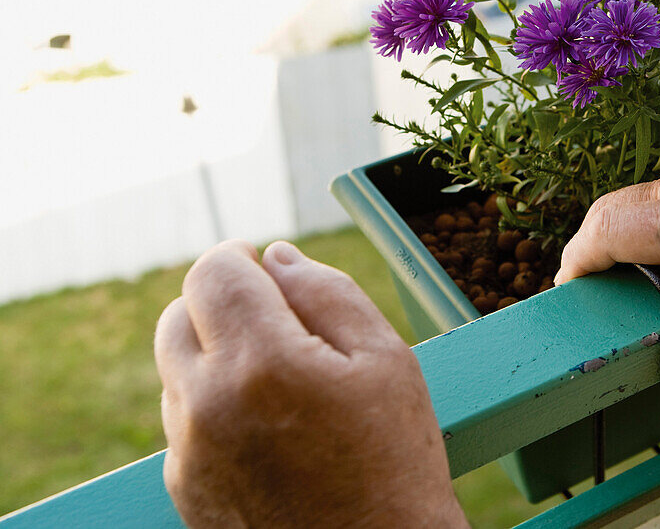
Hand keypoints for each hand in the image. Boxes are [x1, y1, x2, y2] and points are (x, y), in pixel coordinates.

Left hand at [154, 240, 466, 527]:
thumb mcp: (386, 359)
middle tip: (278, 322)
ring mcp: (189, 454)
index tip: (264, 267)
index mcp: (261, 363)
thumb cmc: (395, 462)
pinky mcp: (185, 489)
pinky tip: (271, 428)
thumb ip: (327, 292)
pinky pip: (182, 421)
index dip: (240, 258)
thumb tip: (277, 257)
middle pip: (179, 316)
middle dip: (222, 304)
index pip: (212, 273)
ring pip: (177, 369)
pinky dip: (214, 405)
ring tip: (283, 384)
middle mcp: (207, 406)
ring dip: (217, 356)